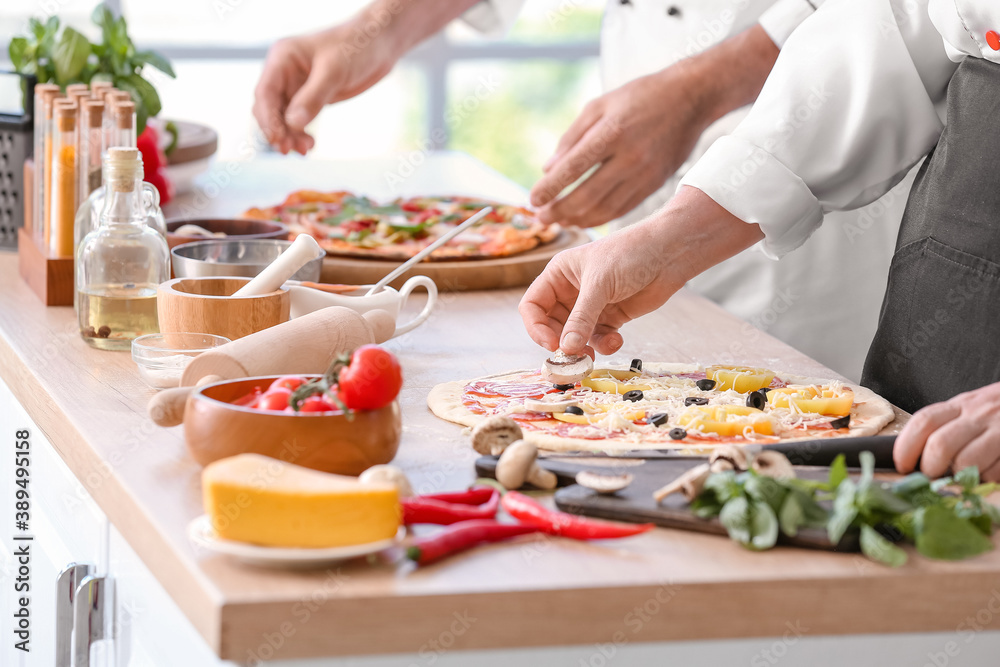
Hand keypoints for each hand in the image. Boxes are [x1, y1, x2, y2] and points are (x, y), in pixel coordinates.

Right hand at [253, 22, 396, 154]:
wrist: (378, 46)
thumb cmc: (355, 48)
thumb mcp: (334, 71)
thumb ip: (313, 97)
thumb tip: (293, 124)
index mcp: (282, 58)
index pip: (265, 92)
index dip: (267, 118)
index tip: (276, 138)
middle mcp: (284, 73)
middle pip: (269, 108)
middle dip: (277, 130)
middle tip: (288, 150)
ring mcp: (296, 86)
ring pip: (282, 117)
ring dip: (289, 135)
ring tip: (304, 150)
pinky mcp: (309, 97)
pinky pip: (297, 120)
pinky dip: (300, 133)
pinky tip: (309, 145)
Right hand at [519, 219, 683, 355]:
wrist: (670, 253)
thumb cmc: (630, 254)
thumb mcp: (600, 284)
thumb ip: (582, 317)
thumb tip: (565, 348)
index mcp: (559, 274)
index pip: (533, 305)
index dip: (536, 327)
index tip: (551, 345)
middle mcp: (570, 290)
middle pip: (552, 325)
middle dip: (561, 343)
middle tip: (572, 359)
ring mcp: (591, 305)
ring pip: (575, 336)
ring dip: (583, 348)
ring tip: (593, 355)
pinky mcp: (611, 316)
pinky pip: (598, 338)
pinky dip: (604, 344)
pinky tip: (616, 339)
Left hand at [528, 67, 707, 227]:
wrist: (690, 98)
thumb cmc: (640, 97)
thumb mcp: (600, 105)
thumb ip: (572, 137)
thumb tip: (548, 169)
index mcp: (612, 132)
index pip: (572, 168)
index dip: (549, 188)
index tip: (532, 200)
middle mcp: (630, 156)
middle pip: (586, 195)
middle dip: (559, 211)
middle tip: (540, 218)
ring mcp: (645, 173)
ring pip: (605, 208)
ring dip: (577, 219)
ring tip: (558, 221)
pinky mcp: (656, 184)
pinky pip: (623, 208)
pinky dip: (600, 218)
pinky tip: (583, 220)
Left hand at [894, 382, 999, 481]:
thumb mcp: (973, 408)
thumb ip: (949, 426)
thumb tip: (916, 457)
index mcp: (960, 405)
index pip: (923, 422)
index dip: (906, 446)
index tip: (902, 465)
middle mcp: (979, 414)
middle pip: (940, 444)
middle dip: (930, 468)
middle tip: (933, 477)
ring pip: (967, 462)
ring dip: (960, 477)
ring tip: (964, 478)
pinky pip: (995, 472)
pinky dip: (989, 479)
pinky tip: (991, 473)